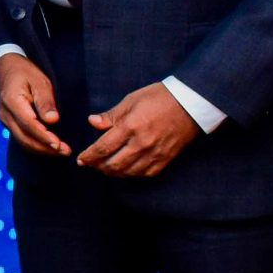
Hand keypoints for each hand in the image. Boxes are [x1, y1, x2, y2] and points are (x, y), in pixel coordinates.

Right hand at [0, 53, 68, 156]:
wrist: (5, 68)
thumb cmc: (25, 72)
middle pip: (24, 138)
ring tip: (60, 151)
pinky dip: (35, 145)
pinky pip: (21, 138)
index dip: (44, 137)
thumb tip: (53, 120)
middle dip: (45, 147)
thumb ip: (45, 101)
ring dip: (41, 149)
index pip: (29, 124)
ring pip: (22, 141)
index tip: (59, 145)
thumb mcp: (39, 81)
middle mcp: (5, 114)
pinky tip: (49, 146)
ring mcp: (5, 120)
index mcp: (12, 101)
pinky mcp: (8, 123)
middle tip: (65, 151)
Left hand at [77, 83, 199, 177]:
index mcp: (130, 127)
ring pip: (127, 172)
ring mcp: (154, 154)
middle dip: (97, 167)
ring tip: (104, 167)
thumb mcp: (131, 100)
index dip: (89, 156)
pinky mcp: (165, 159)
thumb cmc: (159, 98)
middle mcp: (141, 144)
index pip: (102, 148)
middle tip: (90, 165)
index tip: (81, 160)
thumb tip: (91, 122)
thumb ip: (110, 116)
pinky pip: (144, 174)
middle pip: (113, 165)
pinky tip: (125, 170)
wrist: (191, 103)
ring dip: (113, 172)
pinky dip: (131, 174)